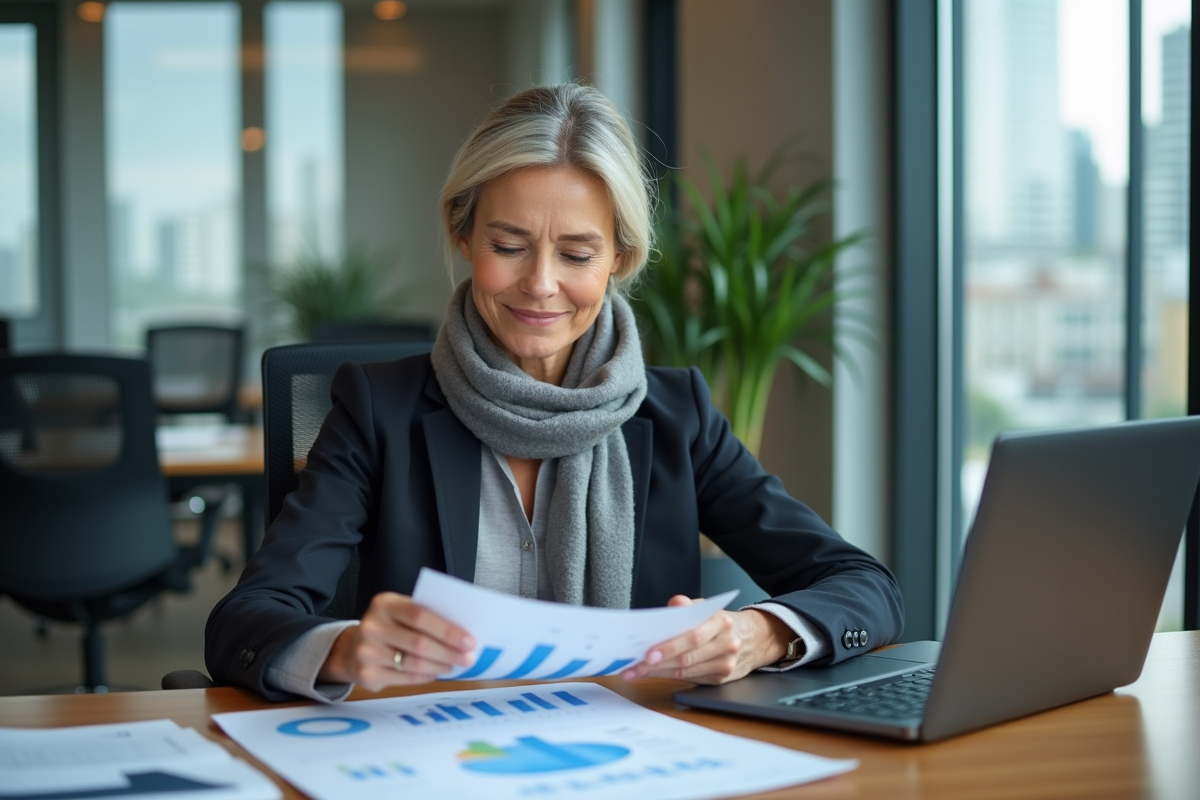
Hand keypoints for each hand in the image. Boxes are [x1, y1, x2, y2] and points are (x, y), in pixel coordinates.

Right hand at [319, 592, 475, 690]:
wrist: (353, 648)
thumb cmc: (388, 627)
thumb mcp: (400, 612)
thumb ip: (425, 616)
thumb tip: (462, 633)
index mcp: (385, 603)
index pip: (421, 615)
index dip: (447, 630)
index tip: (469, 640)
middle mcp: (372, 626)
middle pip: (420, 642)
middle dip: (449, 652)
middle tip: (468, 658)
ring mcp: (367, 651)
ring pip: (414, 663)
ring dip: (440, 666)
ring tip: (454, 666)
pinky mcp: (366, 674)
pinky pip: (405, 678)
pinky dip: (425, 677)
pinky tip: (435, 673)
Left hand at [620, 596, 792, 684]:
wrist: (755, 638)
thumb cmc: (723, 622)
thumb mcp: (707, 607)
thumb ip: (687, 606)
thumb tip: (673, 605)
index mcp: (721, 621)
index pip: (692, 636)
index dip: (668, 646)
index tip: (646, 652)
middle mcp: (726, 644)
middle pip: (687, 657)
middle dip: (656, 664)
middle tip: (633, 666)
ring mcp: (725, 664)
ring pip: (686, 671)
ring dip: (658, 673)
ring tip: (636, 671)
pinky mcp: (721, 679)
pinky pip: (690, 679)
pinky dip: (669, 677)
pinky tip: (653, 674)